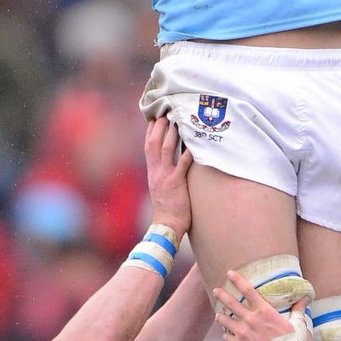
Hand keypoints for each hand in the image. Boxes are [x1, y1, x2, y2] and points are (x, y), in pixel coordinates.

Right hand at [144, 117, 192, 238]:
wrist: (166, 226)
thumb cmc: (167, 208)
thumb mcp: (160, 188)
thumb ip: (162, 174)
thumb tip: (169, 163)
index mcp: (152, 172)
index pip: (148, 148)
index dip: (150, 132)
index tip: (154, 119)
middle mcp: (156, 172)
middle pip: (153, 144)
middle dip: (158, 128)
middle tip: (165, 114)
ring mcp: (165, 177)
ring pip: (166, 150)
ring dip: (171, 134)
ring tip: (177, 121)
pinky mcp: (176, 183)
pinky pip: (182, 164)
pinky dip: (188, 153)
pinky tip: (193, 143)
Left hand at [215, 269, 308, 340]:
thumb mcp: (299, 326)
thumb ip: (298, 311)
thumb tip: (305, 298)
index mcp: (265, 311)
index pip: (248, 291)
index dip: (238, 280)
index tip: (230, 273)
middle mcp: (251, 320)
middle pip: (231, 303)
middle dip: (222, 295)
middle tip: (216, 290)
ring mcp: (243, 333)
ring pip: (224, 320)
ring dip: (220, 316)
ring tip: (218, 314)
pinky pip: (226, 337)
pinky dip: (225, 335)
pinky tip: (226, 335)